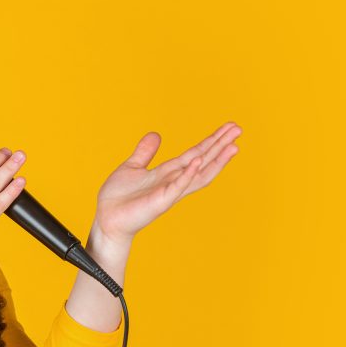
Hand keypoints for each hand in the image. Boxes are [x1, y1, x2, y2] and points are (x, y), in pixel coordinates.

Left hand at [92, 122, 241, 244]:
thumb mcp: (132, 167)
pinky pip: (177, 186)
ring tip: (232, 146)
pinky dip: (188, 174)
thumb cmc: (118, 198)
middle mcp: (173, 182)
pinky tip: (197, 161)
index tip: (228, 128)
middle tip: (238, 129)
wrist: (106, 219)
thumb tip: (156, 134)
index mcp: (168, 173)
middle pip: (203, 160)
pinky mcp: (160, 201)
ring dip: (216, 160)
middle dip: (220, 145)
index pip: (196, 154)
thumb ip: (146, 152)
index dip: (212, 141)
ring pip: (198, 174)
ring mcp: (169, 192)